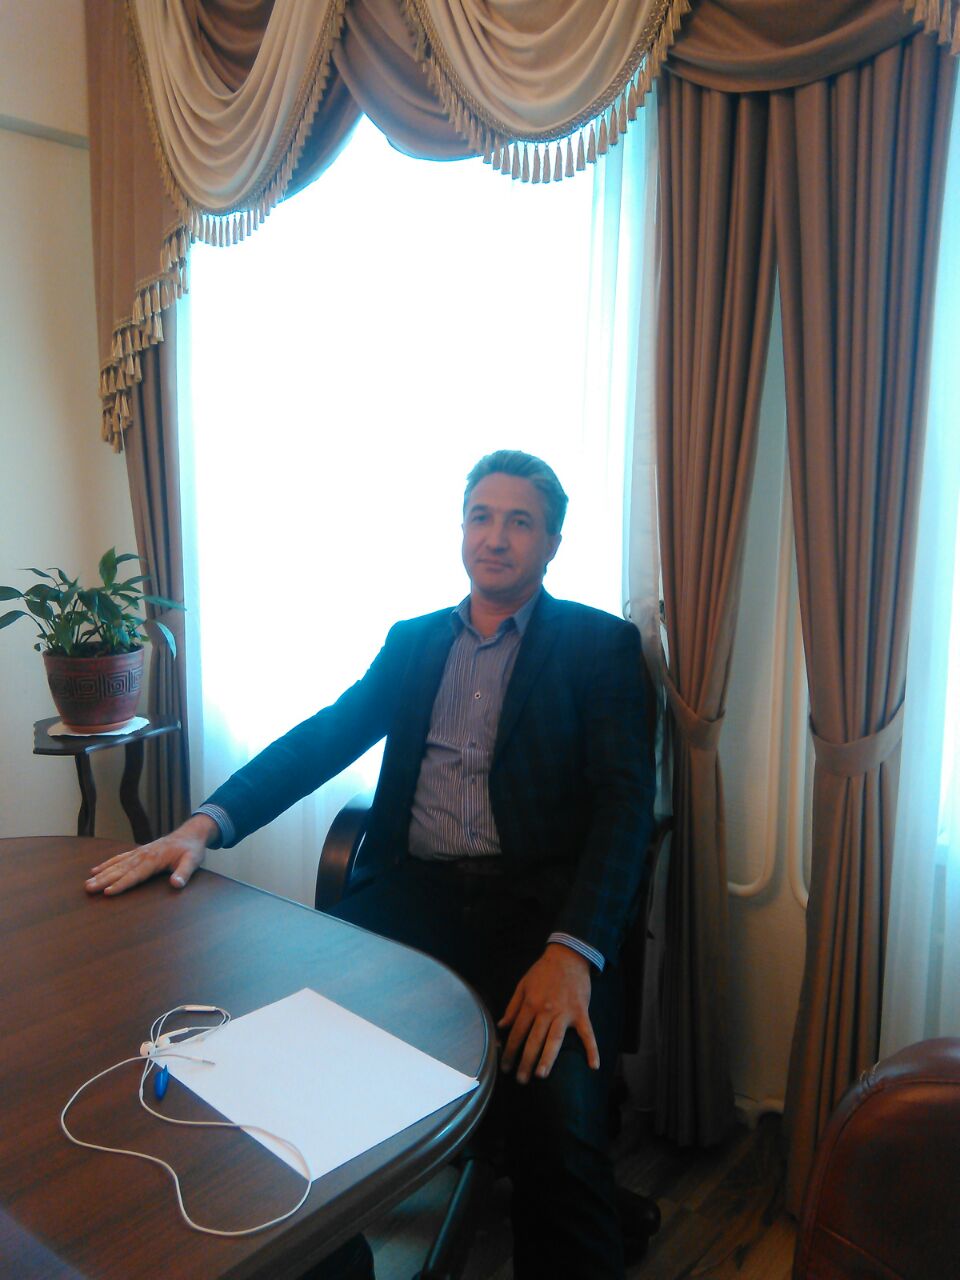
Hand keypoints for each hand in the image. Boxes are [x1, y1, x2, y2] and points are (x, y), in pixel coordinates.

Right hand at [84, 814, 216, 895]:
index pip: (135, 875)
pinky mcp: (138, 852)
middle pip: (121, 870)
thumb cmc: (191, 850)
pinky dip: (107, 864)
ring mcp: (139, 853)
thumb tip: (176, 884)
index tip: (107, 892)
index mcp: (154, 859)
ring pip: (117, 864)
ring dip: (101, 874)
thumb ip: (184, 873)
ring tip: (87, 883)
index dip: (121, 884)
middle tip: (88, 889)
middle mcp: (143, 855)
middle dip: (104, 880)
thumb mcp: (192, 861)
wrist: (190, 834)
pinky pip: (119, 858)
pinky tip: (95, 870)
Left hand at [498, 943, 597, 1084]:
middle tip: (521, 1080)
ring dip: (547, 1058)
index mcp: (530, 1004)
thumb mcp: (523, 985)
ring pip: (555, 1039)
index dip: (510, 1050)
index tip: (505, 1066)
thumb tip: (502, 1026)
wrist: (568, 956)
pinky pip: (587, 1034)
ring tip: (541, 1075)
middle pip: (534, 1040)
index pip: (517, 1032)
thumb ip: (512, 1007)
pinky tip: (593, 1066)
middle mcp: (546, 1010)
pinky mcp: (581, 1012)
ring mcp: (565, 1012)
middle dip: (525, 1061)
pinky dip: (592, 1049)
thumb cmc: (543, 971)